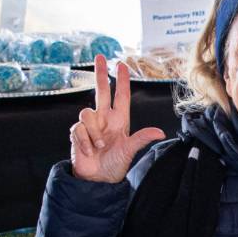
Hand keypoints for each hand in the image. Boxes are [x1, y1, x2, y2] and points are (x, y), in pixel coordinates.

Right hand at [69, 56, 165, 183]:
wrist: (97, 179)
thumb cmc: (115, 165)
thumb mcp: (129, 150)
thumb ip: (142, 138)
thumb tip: (160, 131)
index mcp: (119, 120)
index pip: (121, 95)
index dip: (121, 80)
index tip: (121, 64)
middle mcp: (104, 118)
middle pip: (101, 90)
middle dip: (100, 73)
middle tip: (99, 56)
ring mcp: (90, 125)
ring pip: (87, 113)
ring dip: (94, 132)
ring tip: (100, 147)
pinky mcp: (77, 133)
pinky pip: (78, 129)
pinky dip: (85, 141)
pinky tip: (89, 151)